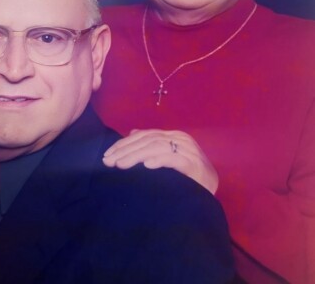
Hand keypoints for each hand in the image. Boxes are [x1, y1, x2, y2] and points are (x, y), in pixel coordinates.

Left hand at [103, 129, 218, 194]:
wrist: (212, 187)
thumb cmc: (188, 173)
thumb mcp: (168, 156)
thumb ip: (152, 144)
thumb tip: (132, 133)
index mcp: (172, 136)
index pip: (144, 136)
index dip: (124, 144)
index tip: (107, 155)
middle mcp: (180, 139)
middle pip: (148, 140)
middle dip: (125, 151)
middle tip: (109, 161)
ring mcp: (188, 151)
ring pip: (156, 148)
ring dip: (136, 156)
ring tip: (120, 165)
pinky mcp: (195, 165)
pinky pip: (174, 160)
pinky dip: (159, 161)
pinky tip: (146, 166)